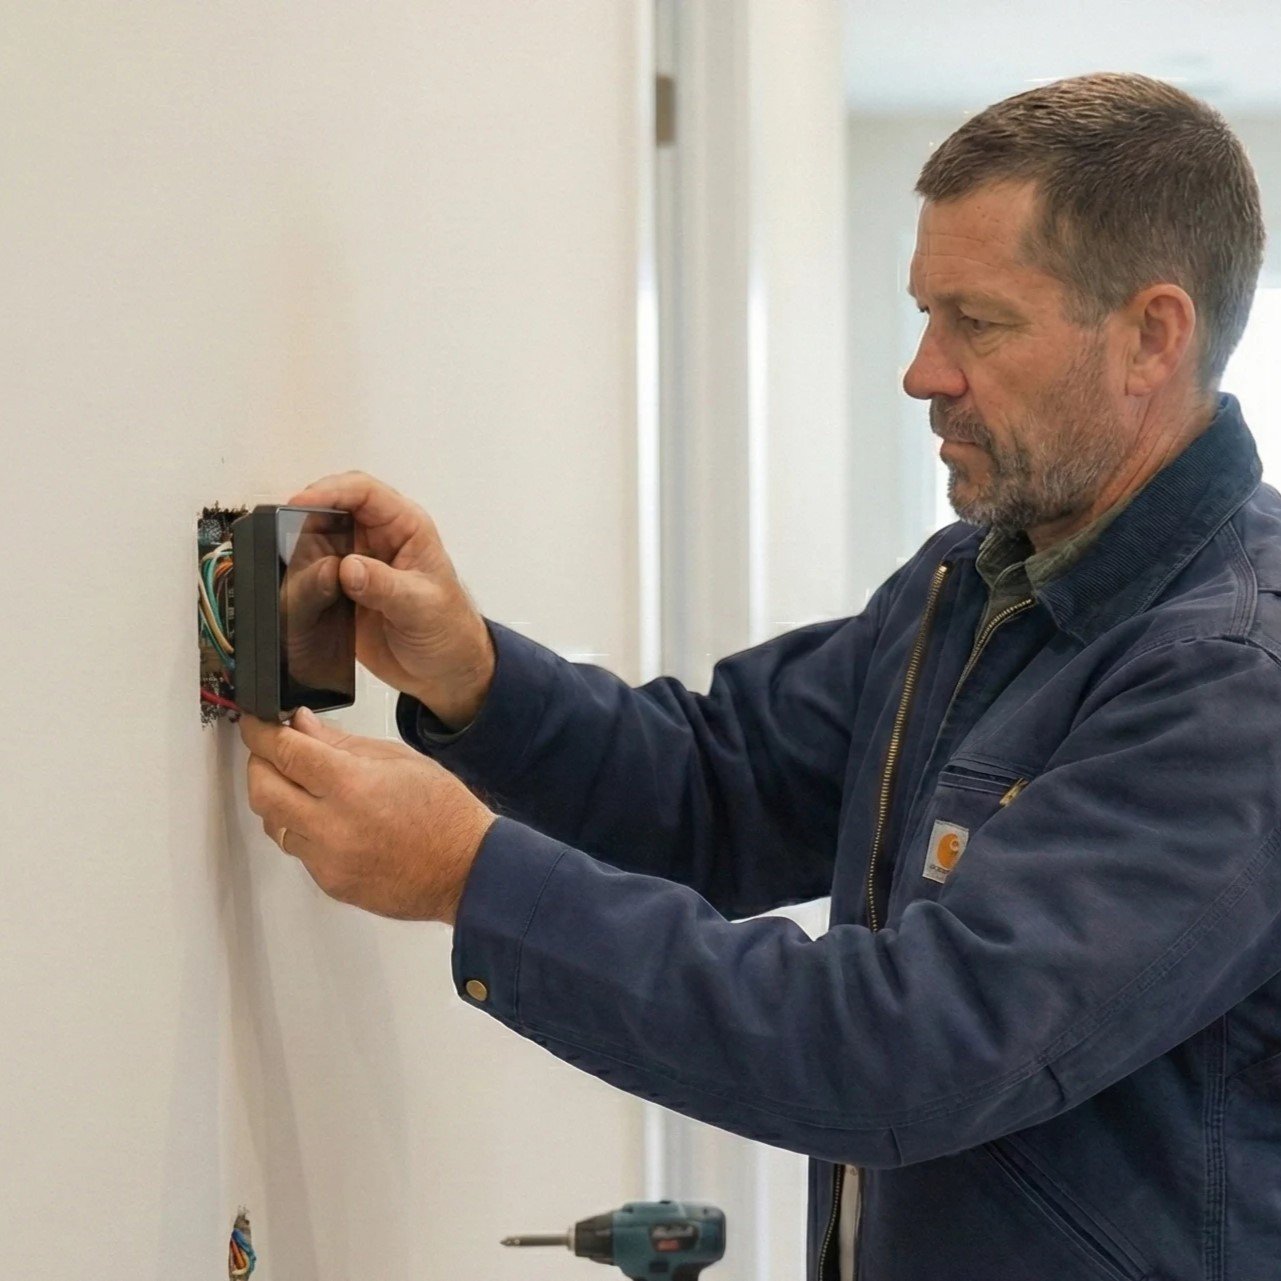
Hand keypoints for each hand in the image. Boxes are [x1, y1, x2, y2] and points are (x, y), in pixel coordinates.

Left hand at [239, 706, 496, 923]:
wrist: (466, 870)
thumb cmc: (445, 814)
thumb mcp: (398, 759)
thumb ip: (342, 744)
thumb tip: (303, 725)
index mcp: (350, 784)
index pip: (283, 750)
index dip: (261, 731)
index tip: (256, 723)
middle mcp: (331, 824)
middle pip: (261, 789)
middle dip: (259, 763)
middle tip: (271, 751)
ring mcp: (327, 859)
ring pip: (274, 823)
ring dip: (279, 799)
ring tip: (304, 787)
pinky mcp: (329, 883)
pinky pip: (298, 850)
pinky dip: (304, 829)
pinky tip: (329, 820)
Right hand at [287, 472, 494, 728]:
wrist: (445, 671)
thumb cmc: (450, 630)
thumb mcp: (421, 606)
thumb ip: (385, 586)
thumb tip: (348, 567)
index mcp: (406, 528)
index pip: (364, 492)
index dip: (330, 491)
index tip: (301, 503)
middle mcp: (378, 540)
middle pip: (331, 511)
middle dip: (306, 521)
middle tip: (285, 538)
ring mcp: (358, 565)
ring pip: (316, 543)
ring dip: (302, 556)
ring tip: (303, 576)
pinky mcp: (343, 591)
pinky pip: (312, 577)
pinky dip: (302, 583)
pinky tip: (301, 595)